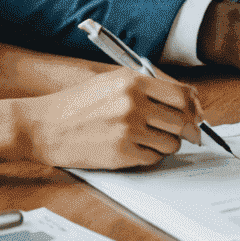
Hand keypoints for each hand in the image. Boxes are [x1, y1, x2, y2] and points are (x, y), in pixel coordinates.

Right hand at [23, 67, 202, 168]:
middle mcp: (134, 104)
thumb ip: (148, 88)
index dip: (194, 107)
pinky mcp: (121, 155)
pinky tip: (137, 148)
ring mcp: (128, 130)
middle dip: (186, 129)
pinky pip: (153, 158)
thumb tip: (187, 100)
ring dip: (168, 143)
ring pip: (171, 143)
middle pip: (182, 121)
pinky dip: (151, 156)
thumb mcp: (113, 82)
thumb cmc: (77, 104)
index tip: (196, 113)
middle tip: (183, 132)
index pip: (183, 95)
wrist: (43, 126)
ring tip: (151, 138)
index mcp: (133, 82)